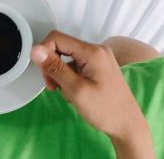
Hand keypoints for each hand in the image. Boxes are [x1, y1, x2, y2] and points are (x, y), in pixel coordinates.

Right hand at [31, 30, 154, 158]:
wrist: (127, 125)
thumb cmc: (105, 110)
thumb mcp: (76, 90)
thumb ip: (55, 68)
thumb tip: (35, 50)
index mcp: (92, 52)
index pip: (57, 38)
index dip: (44, 53)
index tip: (46, 75)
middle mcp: (96, 50)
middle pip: (62, 48)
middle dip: (53, 67)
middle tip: (55, 87)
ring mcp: (99, 58)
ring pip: (67, 59)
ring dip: (62, 75)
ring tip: (70, 94)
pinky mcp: (98, 67)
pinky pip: (76, 66)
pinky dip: (71, 78)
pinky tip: (76, 93)